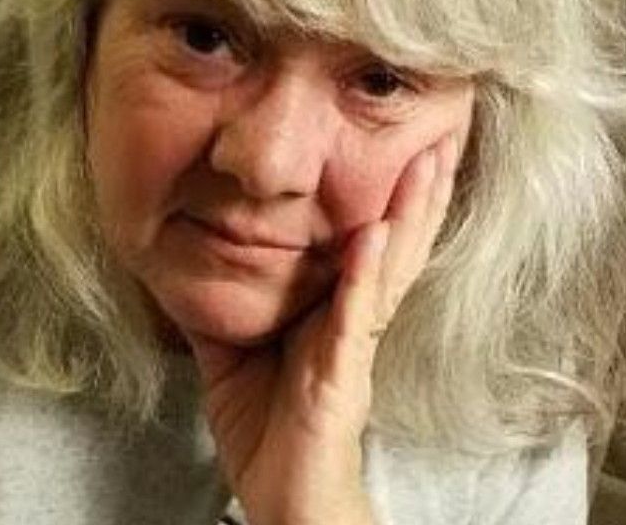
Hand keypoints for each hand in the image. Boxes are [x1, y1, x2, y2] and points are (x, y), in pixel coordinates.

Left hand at [182, 131, 459, 524]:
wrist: (282, 503)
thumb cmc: (269, 430)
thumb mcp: (233, 352)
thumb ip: (223, 304)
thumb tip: (186, 261)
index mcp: (337, 312)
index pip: (372, 244)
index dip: (395, 199)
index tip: (410, 150)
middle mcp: (357, 321)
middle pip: (397, 245)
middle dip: (419, 192)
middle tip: (440, 137)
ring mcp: (354, 346)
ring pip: (390, 270)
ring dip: (409, 216)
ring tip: (426, 167)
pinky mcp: (344, 376)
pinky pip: (357, 319)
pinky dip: (365, 277)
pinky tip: (374, 239)